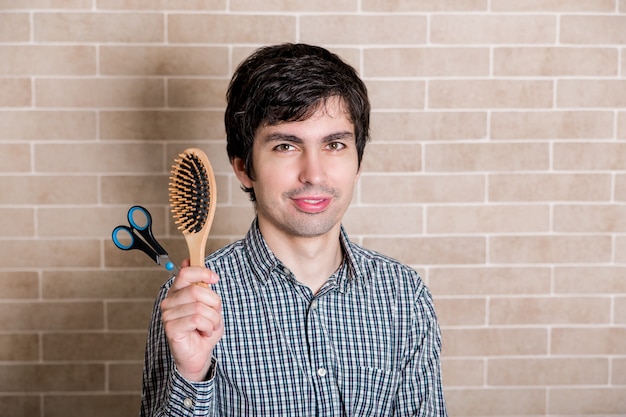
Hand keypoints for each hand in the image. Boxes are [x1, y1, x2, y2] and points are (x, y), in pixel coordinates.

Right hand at [160, 259, 223, 381]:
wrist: (200, 354)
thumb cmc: (203, 328)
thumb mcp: (208, 303)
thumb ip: (201, 284)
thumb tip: (188, 260)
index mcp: (178, 292)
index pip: (185, 273)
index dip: (202, 272)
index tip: (215, 279)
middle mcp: (170, 301)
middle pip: (196, 290)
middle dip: (213, 303)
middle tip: (215, 314)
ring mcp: (168, 315)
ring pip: (199, 307)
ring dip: (212, 318)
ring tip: (210, 326)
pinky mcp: (171, 328)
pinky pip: (196, 319)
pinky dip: (208, 326)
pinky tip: (204, 332)